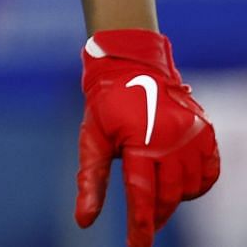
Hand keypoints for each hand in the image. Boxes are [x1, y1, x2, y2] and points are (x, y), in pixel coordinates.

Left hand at [75, 29, 220, 245]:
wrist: (132, 66)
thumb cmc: (106, 105)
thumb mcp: (92, 138)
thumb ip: (90, 181)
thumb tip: (84, 221)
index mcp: (141, 142)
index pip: (142, 196)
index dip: (140, 226)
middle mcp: (173, 140)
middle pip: (168, 196)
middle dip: (154, 216)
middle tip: (144, 226)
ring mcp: (194, 137)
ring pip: (189, 189)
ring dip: (173, 199)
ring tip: (155, 194)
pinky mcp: (207, 134)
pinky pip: (209, 174)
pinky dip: (196, 186)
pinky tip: (178, 183)